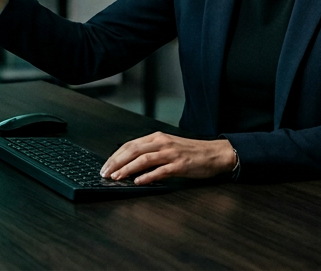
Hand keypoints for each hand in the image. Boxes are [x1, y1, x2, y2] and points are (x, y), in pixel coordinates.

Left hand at [99, 132, 235, 183]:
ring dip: (127, 169)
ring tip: (117, 177)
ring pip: (144, 159)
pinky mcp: (180, 165)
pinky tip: (138, 182)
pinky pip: (160, 171)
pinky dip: (147, 176)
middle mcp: (162, 143)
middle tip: (105, 173)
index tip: (105, 166)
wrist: (215, 154)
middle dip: (116, 162)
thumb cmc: (192, 152)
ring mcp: (171, 154)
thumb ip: (151, 153)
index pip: (130, 145)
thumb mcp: (169, 147)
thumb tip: (130, 164)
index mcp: (158, 138)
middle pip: (133, 150)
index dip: (115, 156)